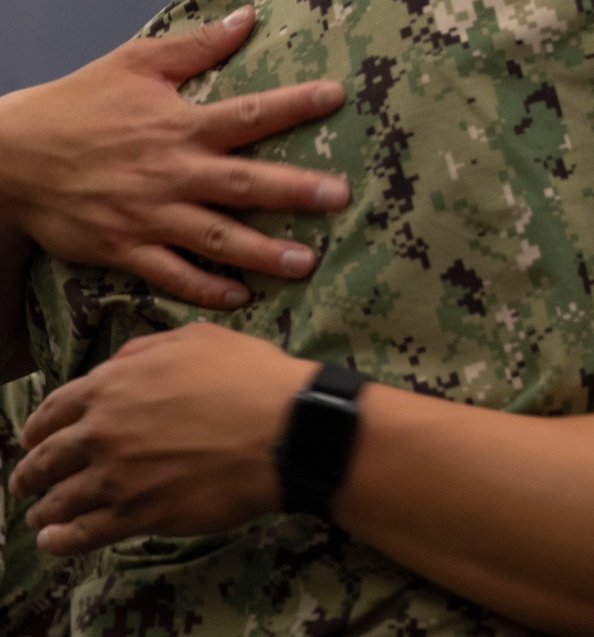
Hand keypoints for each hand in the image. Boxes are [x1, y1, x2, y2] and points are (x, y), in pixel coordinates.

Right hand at [0, 8, 347, 307]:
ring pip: (216, 238)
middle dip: (295, 190)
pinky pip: (171, 275)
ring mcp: (149, 215)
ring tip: (307, 262)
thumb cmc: (79, 102)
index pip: (249, 112)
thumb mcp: (137, 62)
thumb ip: (197, 44)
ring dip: (263, 251)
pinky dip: (205, 288)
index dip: (294, 103)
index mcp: (180, 124)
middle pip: (244, 183)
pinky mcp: (125, 248)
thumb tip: (248, 17)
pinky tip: (240, 297)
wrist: (14, 154)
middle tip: (340, 197)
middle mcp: (172, 172)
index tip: (335, 96)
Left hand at [11, 323, 316, 553]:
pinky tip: (54, 543)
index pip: (57, 407)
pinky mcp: (137, 514)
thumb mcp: (195, 339)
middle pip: (48, 456)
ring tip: (37, 518)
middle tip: (24, 482)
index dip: (39, 425)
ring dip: (43, 510)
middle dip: (30, 471)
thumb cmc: (246, 376)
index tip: (32, 437)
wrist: (280, 427)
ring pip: (61, 498)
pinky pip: (84, 533)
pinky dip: (62, 541)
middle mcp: (105, 428)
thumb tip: (119, 364)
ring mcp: (117, 474)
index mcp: (114, 383)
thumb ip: (145, 350)